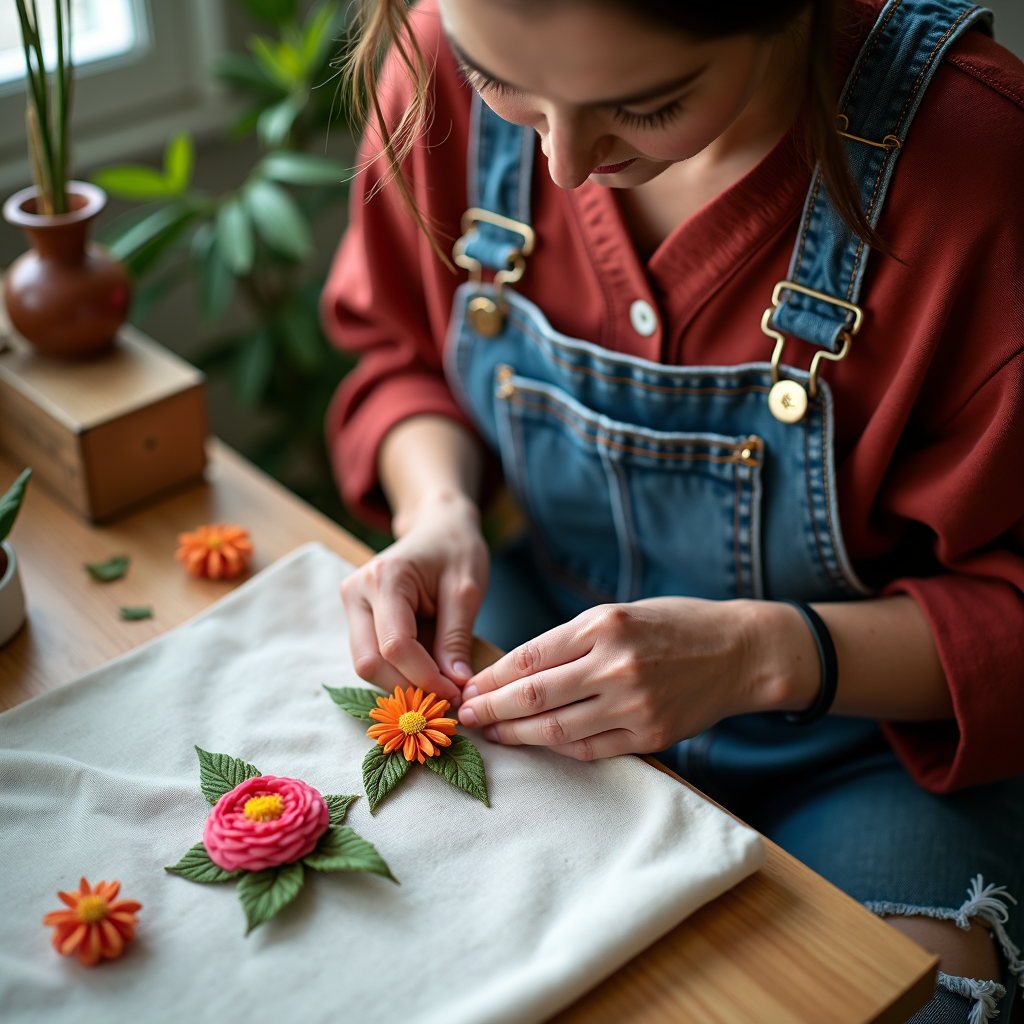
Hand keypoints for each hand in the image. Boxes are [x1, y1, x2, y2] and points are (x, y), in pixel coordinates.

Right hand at [340, 491, 488, 705]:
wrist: (438, 527)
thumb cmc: (456, 550)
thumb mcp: (467, 590)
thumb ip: (456, 638)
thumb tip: (454, 685)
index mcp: (385, 578)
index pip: (395, 646)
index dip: (424, 678)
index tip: (455, 693)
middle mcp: (357, 591)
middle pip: (369, 662)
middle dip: (406, 686)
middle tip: (444, 697)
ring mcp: (351, 603)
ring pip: (365, 664)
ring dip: (399, 682)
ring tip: (436, 686)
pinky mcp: (356, 615)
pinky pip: (369, 655)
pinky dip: (394, 672)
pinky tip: (422, 674)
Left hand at [457, 598, 818, 758]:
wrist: (739, 651)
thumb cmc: (671, 624)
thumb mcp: (617, 614)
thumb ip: (567, 641)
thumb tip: (510, 672)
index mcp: (604, 625)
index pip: (530, 657)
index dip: (492, 678)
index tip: (469, 688)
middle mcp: (617, 665)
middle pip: (535, 696)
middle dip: (492, 709)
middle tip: (465, 718)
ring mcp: (635, 704)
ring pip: (558, 730)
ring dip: (517, 735)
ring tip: (493, 735)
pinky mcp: (652, 735)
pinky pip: (591, 749)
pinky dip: (558, 748)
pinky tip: (537, 743)